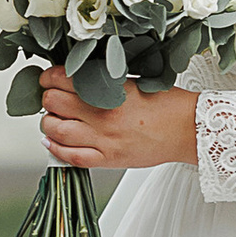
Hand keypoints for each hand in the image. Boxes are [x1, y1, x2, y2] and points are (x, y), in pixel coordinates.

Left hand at [39, 68, 199, 172]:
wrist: (188, 129)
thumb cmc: (166, 104)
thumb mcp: (133, 81)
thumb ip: (103, 81)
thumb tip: (75, 79)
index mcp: (109, 90)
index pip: (62, 79)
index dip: (49, 77)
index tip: (48, 78)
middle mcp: (103, 114)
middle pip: (53, 103)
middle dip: (47, 98)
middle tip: (50, 97)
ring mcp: (104, 139)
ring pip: (57, 130)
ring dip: (48, 123)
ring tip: (52, 119)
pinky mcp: (109, 159)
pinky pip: (72, 157)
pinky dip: (57, 150)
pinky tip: (52, 143)